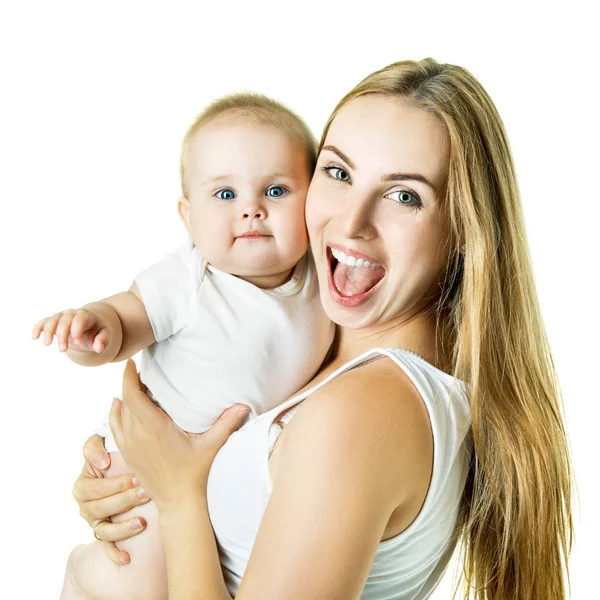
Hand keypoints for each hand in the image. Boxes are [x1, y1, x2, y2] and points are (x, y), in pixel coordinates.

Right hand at [32, 308, 109, 352]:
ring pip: (53, 319)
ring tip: (47, 344)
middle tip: (62, 350)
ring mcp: (63, 316)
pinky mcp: (55, 321)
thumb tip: (99, 348)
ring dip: (48, 331)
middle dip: (62, 335)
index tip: (78, 342)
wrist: (91, 325)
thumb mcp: (104, 335)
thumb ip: (103, 340)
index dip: (77, 330)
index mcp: (87, 316)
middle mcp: (73, 313)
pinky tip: (34, 337)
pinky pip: (44, 321)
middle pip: (65, 321)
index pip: (80, 320)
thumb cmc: (98, 331)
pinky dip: (38, 327)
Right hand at [73, 434, 151, 563]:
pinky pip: (106, 546)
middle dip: (122, 496)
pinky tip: (126, 557)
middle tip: (144, 488)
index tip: (109, 465)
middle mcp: (85, 500)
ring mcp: (93, 518)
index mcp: (85, 478)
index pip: (90, 477)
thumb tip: (104, 459)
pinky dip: (115, 552)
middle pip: (100, 503)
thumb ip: (102, 444)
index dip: (101, 473)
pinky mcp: (102, 532)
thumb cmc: (119, 455)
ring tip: (142, 521)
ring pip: (103, 526)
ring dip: (122, 526)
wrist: (126, 470)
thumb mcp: (109, 443)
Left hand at [109, 359, 250, 511]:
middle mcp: (137, 436)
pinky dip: (115, 414)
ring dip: (122, 397)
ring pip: (118, 415)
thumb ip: (227, 423)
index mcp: (154, 428)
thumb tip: (244, 405)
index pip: (133, 396)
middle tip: (138, 369)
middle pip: (124, 401)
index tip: (132, 363)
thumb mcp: (212, 446)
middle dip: (128, 383)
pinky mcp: (128, 456)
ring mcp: (130, 447)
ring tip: (129, 384)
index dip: (129, 377)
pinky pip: (115, 429)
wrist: (179, 503)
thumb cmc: (196, 474)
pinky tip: (117, 406)